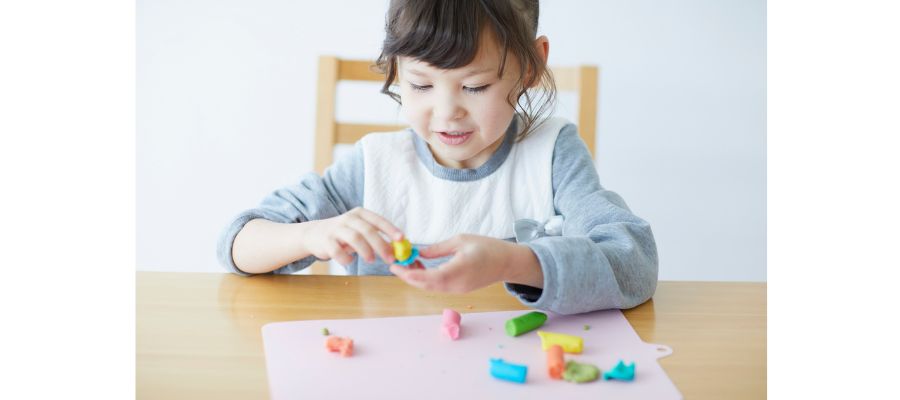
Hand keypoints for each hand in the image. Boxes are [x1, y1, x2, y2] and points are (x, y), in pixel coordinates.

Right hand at [306, 207, 403, 265]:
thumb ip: (377, 237)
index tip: (401, 238)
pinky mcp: (325, 241)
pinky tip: (349, 261)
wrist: (314, 234)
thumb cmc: (344, 234)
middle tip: (390, 258)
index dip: (390, 229)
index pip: (378, 220)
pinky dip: (346, 258)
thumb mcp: (360, 230)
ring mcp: (336, 229)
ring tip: (372, 260)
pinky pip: (337, 251)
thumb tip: (397, 249)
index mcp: (360, 214)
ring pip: (354, 238)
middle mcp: (348, 218)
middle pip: (368, 230)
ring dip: (366, 251)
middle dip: (381, 245)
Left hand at [389, 234, 542, 292]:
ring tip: (408, 261)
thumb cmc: (487, 247)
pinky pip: (438, 287)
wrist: (507, 263)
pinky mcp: (460, 290)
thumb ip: (437, 249)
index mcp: (457, 270)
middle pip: (425, 285)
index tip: (395, 266)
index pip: (427, 277)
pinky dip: (426, 279)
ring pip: (430, 288)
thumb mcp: (460, 240)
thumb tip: (418, 252)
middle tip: (396, 263)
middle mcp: (456, 285)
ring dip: (416, 278)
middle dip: (408, 276)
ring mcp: (458, 290)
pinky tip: (422, 267)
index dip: (408, 274)